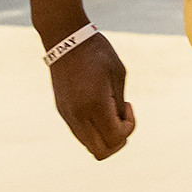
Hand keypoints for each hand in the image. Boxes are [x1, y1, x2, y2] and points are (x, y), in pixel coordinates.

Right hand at [47, 32, 135, 159]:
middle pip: (101, 152)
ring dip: (104, 137)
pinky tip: (98, 108)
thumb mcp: (118, 75)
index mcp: (95, 105)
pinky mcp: (62, 111)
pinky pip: (80, 134)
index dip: (129, 127)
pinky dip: (93, 130)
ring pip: (89, 146)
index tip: (128, 105)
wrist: (65, 39)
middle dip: (117, 141)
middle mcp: (78, 115)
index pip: (115, 138)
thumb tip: (120, 123)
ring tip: (109, 111)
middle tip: (121, 119)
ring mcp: (68, 115)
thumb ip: (120, 104)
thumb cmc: (97, 53)